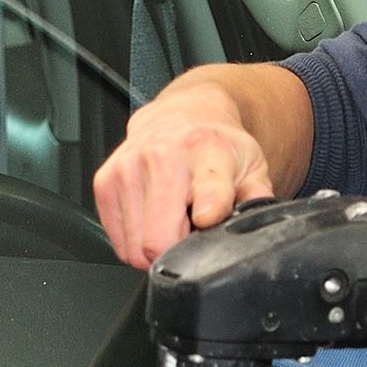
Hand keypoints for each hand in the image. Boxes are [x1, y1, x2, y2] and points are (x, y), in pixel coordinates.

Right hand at [93, 85, 275, 268]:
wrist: (181, 115)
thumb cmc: (216, 146)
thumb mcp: (251, 166)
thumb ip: (259, 199)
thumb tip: (261, 225)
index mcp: (207, 151)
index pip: (207, 191)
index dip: (208, 215)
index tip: (207, 219)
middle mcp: (161, 156)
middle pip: (159, 240)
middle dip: (179, 251)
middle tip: (193, 235)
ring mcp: (127, 169)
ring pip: (135, 248)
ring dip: (156, 247)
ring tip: (174, 221)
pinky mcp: (104, 182)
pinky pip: (119, 242)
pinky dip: (136, 241)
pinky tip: (153, 218)